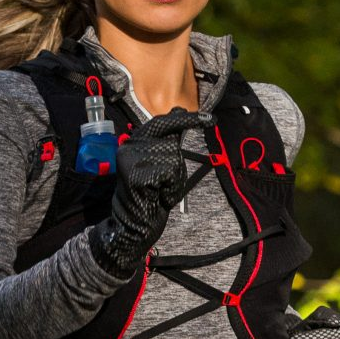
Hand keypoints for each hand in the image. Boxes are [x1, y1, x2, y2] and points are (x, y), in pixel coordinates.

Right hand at [86, 107, 211, 279]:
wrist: (133, 227)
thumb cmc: (149, 196)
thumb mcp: (159, 164)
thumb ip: (167, 140)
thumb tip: (179, 112)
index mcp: (133, 142)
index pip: (162, 123)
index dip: (187, 120)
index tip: (210, 119)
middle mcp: (128, 147)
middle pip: (171, 143)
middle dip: (176, 165)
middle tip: (165, 185)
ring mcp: (130, 160)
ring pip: (173, 158)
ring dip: (174, 179)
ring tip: (159, 191)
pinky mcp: (136, 175)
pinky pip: (170, 173)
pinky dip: (171, 188)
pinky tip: (158, 197)